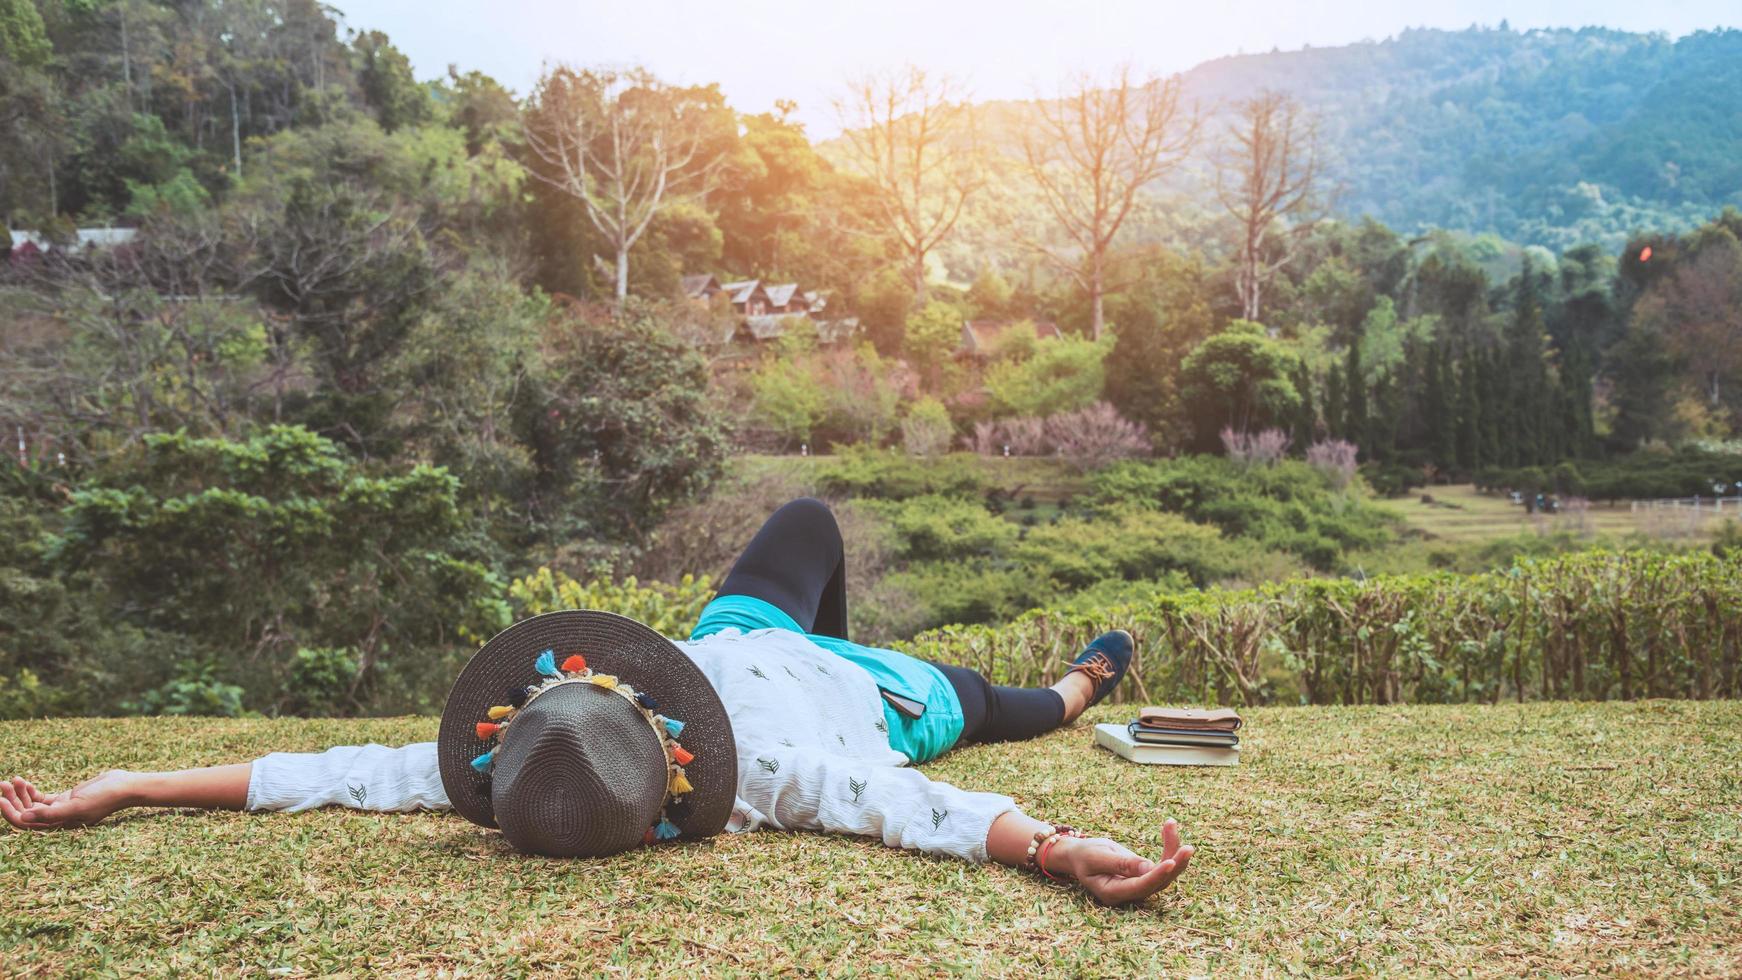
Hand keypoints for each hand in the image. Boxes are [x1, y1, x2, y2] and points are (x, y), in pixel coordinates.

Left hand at [0, 771, 141, 830]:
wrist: (124, 787)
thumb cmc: (104, 798)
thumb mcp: (76, 806)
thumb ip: (50, 814)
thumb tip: (24, 817)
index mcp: (58, 826)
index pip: (26, 823)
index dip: (10, 813)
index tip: (0, 799)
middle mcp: (56, 819)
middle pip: (26, 813)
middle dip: (12, 800)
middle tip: (3, 784)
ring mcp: (60, 808)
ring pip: (31, 804)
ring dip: (19, 793)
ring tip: (12, 780)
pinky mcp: (65, 798)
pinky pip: (41, 798)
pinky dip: (30, 790)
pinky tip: (24, 782)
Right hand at [1049, 818, 1193, 905]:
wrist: (1078, 856)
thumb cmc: (1084, 855)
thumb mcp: (1097, 856)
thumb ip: (1121, 864)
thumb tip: (1149, 868)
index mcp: (1114, 893)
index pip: (1141, 886)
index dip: (1157, 875)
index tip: (1171, 862)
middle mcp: (1130, 893)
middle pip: (1159, 882)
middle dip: (1175, 864)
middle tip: (1188, 848)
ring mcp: (1139, 885)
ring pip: (1165, 873)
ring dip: (1173, 850)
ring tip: (1171, 825)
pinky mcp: (1145, 874)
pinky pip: (1162, 863)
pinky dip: (1168, 846)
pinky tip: (1168, 827)